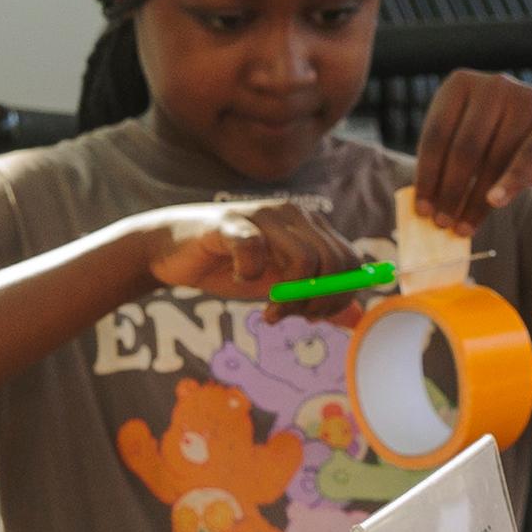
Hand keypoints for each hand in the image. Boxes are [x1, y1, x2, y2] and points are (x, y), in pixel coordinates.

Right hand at [136, 197, 364, 305]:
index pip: (351, 262)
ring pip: (305, 259)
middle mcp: (294, 214)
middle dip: (317, 301)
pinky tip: (241, 278)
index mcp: (312, 227)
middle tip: (290, 317)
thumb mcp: (281, 288)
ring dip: (290, 298)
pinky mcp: (231, 222)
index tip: (311, 316)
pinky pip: (255, 248)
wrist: (175, 251)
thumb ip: (318, 299)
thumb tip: (356, 317)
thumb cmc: (231, 266)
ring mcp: (264, 214)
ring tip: (270, 311)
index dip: (339, 297)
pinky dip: (251, 273)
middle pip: (334, 262)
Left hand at [413, 69, 531, 219]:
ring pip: (494, 158)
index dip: (426, 175)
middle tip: (441, 223)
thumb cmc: (495, 146)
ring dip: (475, 200)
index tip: (421, 209)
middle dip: (450, 191)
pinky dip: (509, 184)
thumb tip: (423, 205)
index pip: (436, 133)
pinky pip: (527, 158)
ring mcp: (526, 99)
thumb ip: (445, 164)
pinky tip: (495, 203)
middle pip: (464, 147)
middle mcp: (493, 84)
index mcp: (460, 83)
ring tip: (462, 227)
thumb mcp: (466, 145)